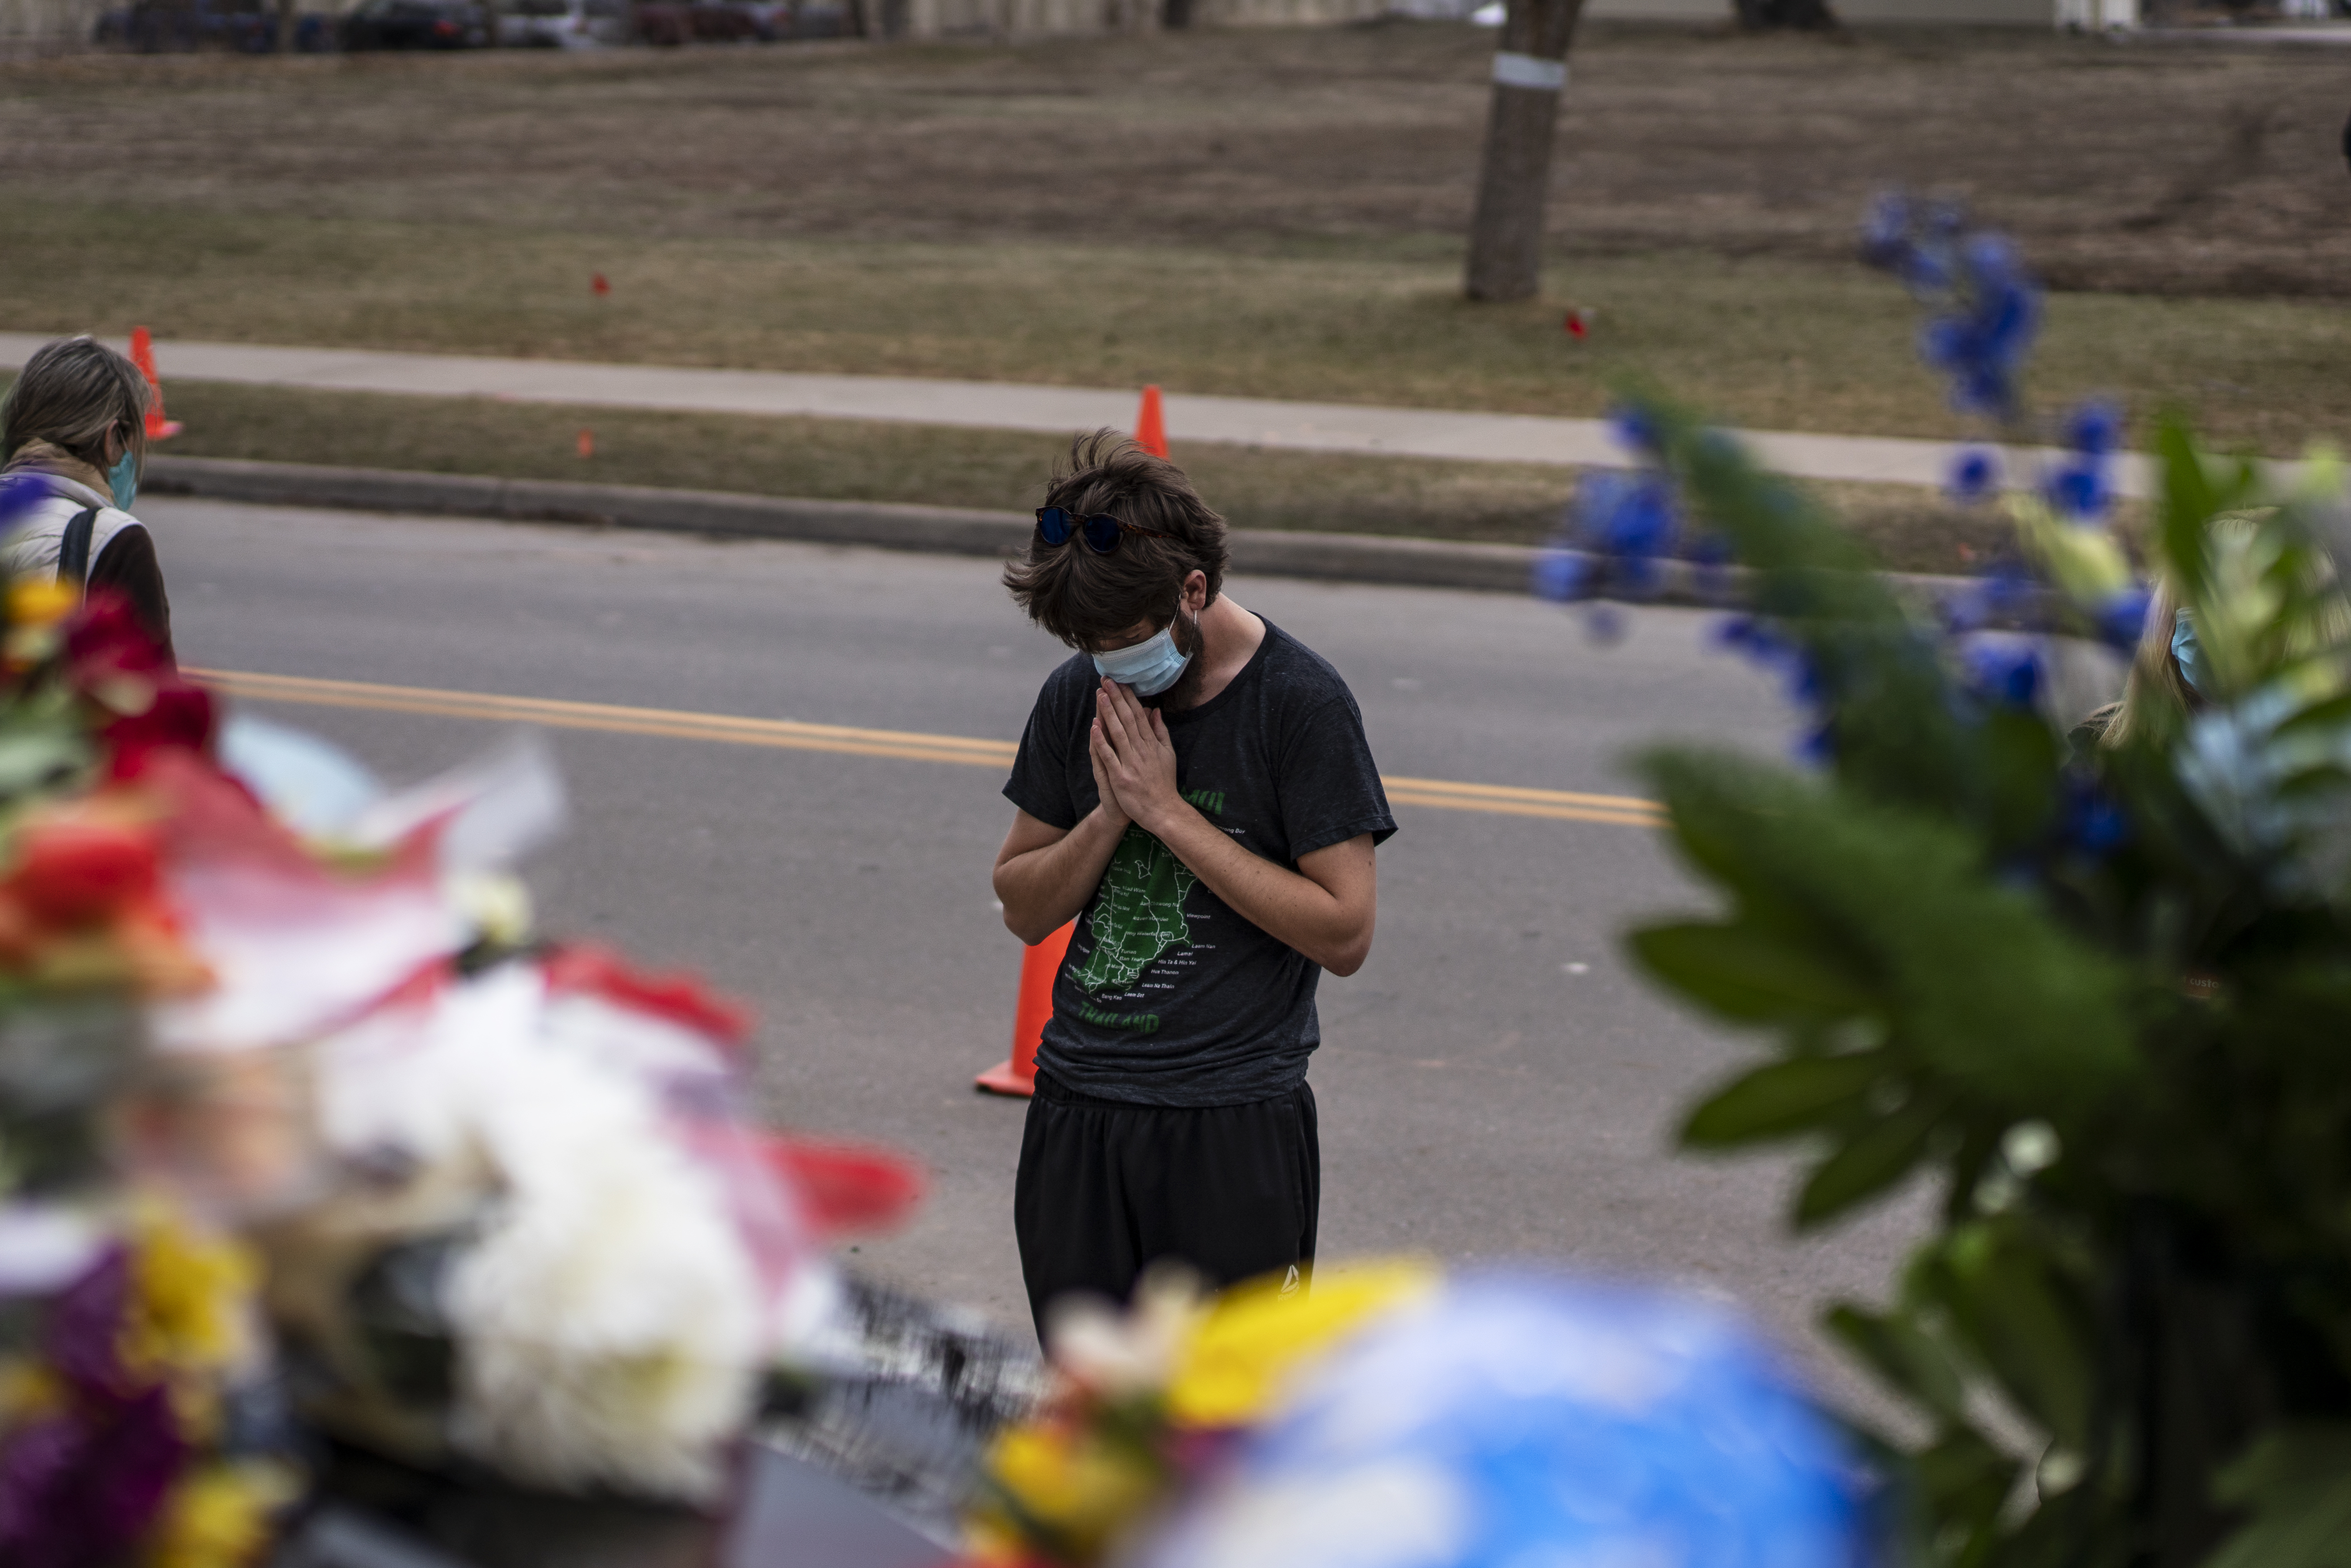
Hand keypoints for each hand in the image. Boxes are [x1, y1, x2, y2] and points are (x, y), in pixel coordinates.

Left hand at [1092, 678, 1182, 835]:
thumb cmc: (1163, 782)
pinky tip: (1094, 727)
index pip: (1138, 715)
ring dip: (1108, 713)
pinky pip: (1109, 756)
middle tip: (1107, 680)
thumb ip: (1160, 731)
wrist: (1162, 811)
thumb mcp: (1167, 754)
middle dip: (1116, 698)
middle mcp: (1141, 750)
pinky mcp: (1120, 777)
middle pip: (1127, 719)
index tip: (1120, 682)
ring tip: (1100, 695)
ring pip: (1118, 733)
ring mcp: (1130, 763)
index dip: (1128, 697)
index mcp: (1151, 743)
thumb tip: (1154, 710)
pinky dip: (1102, 741)